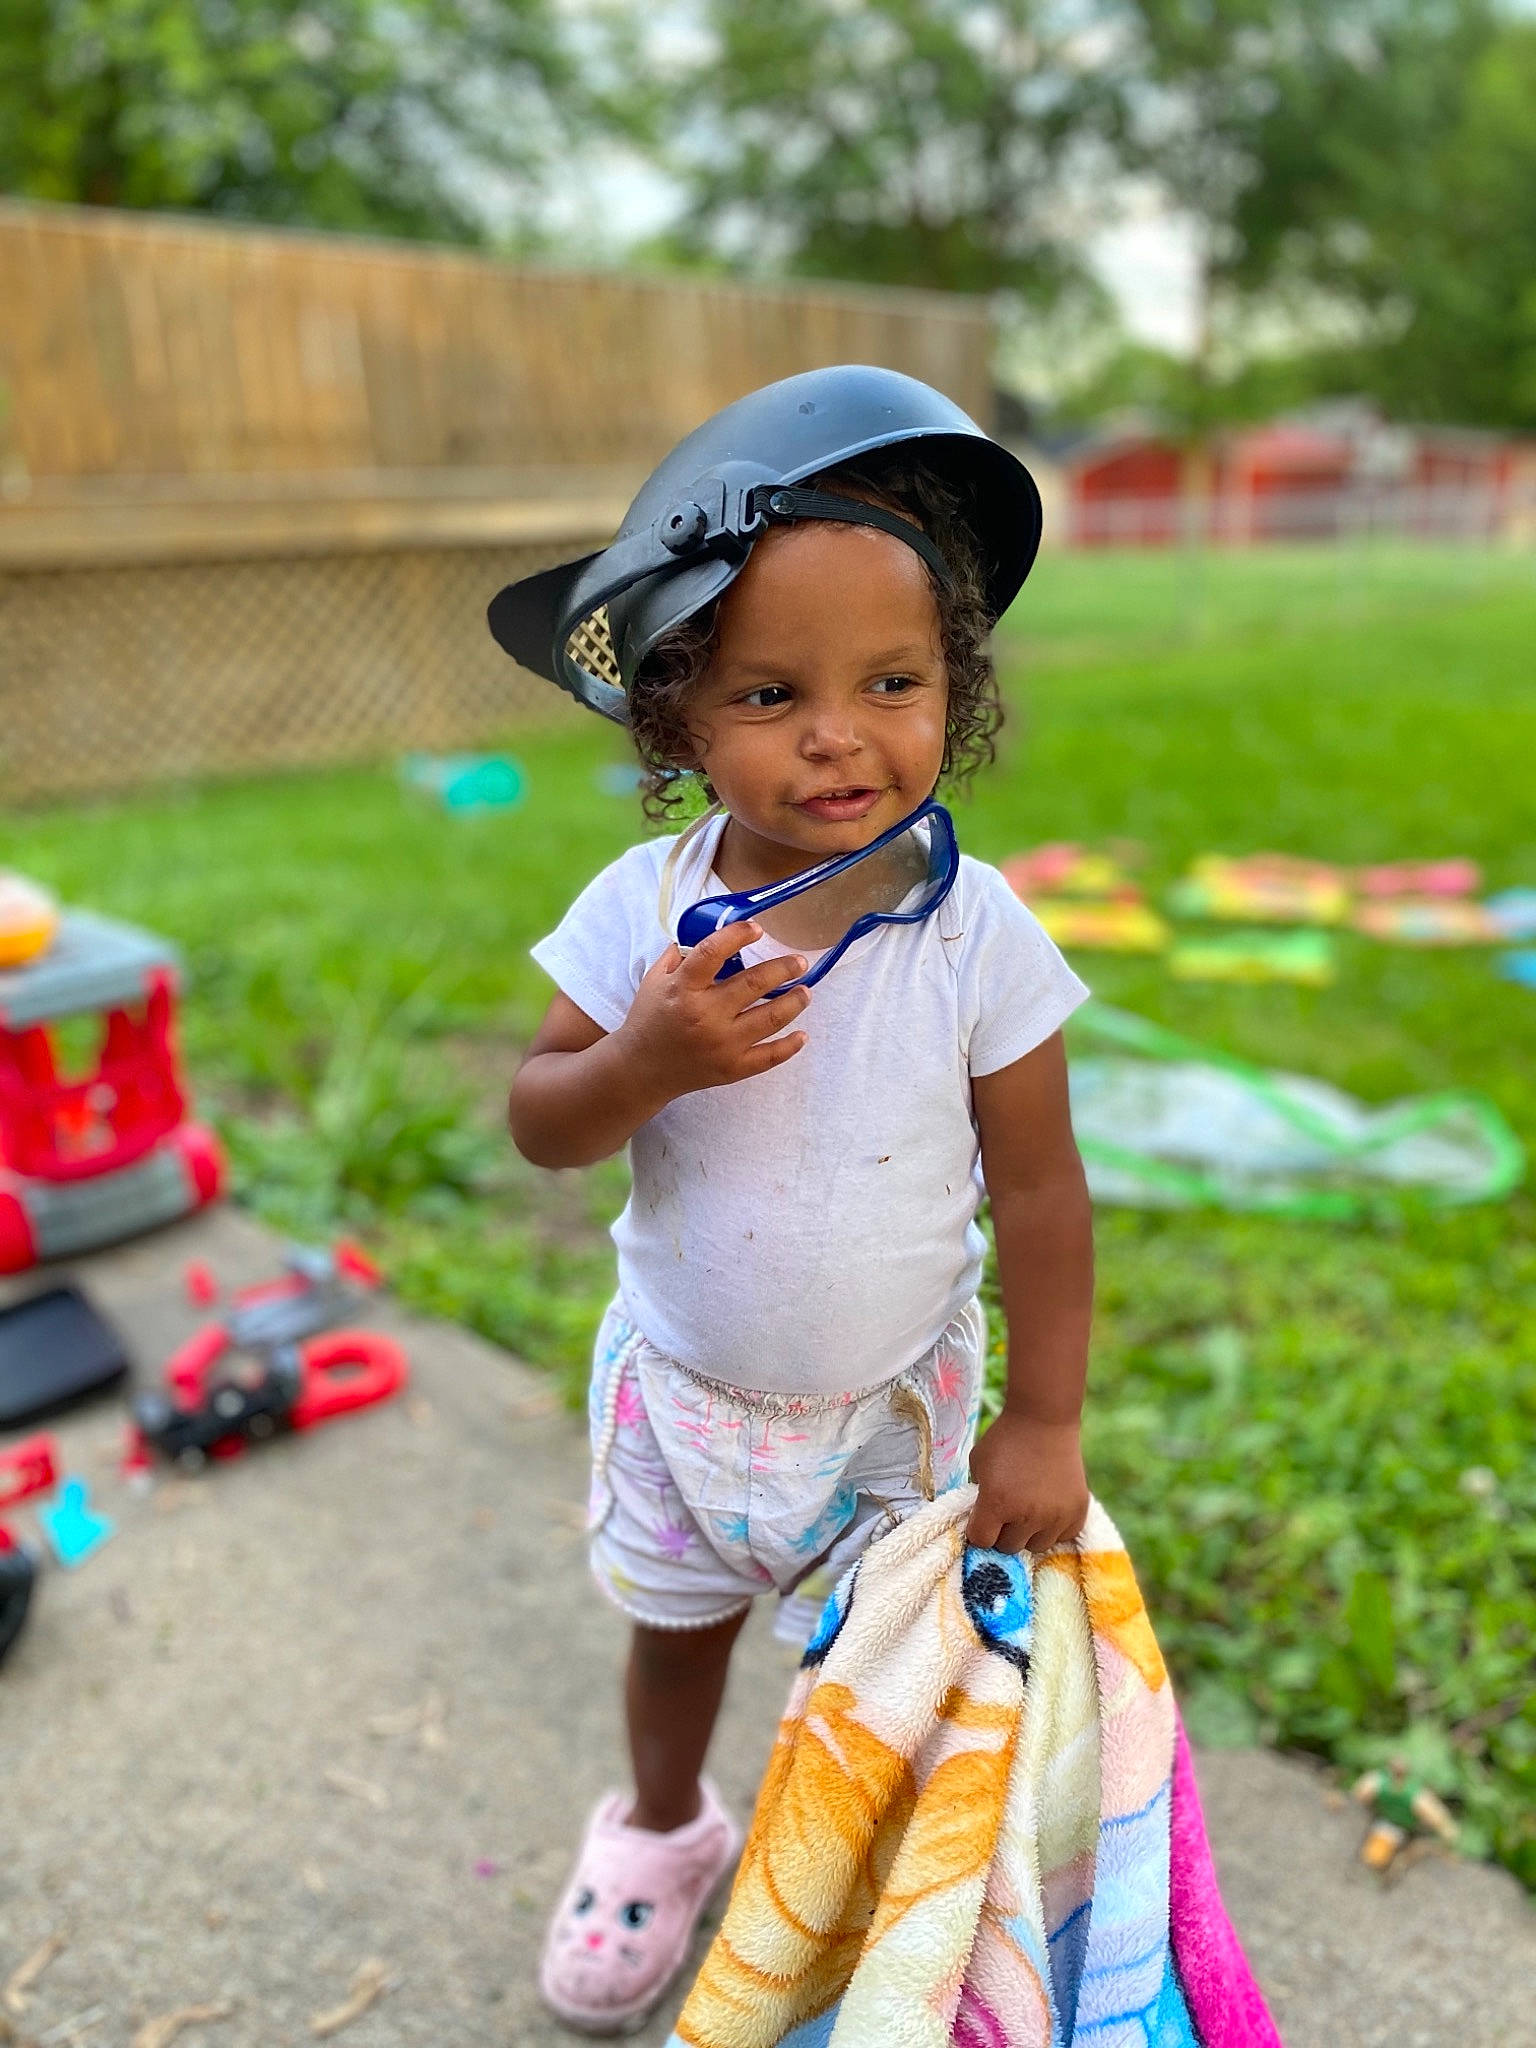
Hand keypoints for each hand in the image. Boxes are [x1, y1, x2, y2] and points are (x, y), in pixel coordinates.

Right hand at [614, 923, 810, 1103]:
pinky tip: (802, 1034)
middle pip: (753, 985)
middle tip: (799, 962)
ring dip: (794, 1002)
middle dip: (783, 969)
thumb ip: (679, 955)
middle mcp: (704, 1015)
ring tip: (805, 991)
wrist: (642, 1070)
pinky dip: (790, 1046)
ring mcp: (721, 1044)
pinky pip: (769, 1057)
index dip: (737, 936)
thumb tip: (709, 931)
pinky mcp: (732, 1068)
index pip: (712, 953)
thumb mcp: (654, 980)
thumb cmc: (649, 1020)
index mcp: (682, 989)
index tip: (756, 929)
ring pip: (769, 1018)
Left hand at [965, 1411, 1087, 1553]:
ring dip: (1029, 1533)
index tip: (982, 1517)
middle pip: (1008, 1547)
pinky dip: (1054, 1528)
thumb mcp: (978, 1464)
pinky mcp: (1077, 1512)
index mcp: (997, 1503)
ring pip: (1036, 1546)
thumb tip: (981, 1519)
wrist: (1044, 1418)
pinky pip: (1062, 1537)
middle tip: (1006, 1510)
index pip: (981, 1541)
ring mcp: (1056, 1516)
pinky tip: (1048, 1508)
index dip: (978, 1529)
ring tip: (1028, 1509)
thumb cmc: (1006, 1438)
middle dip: (1003, 1531)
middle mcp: (1028, 1515)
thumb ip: (977, 1496)